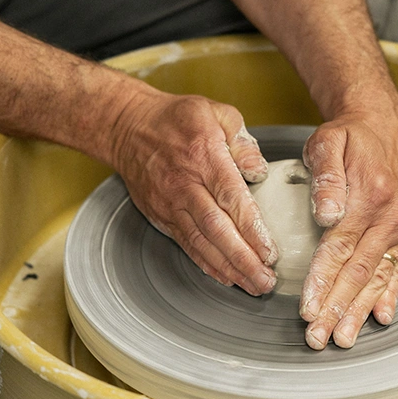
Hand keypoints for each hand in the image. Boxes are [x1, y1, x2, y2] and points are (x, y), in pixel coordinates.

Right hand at [112, 91, 278, 295]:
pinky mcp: (161, 216)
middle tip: (266, 280)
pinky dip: (207, 265)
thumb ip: (242, 141)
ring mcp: (170, 204)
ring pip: (200, 244)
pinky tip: (227, 278)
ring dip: (228, 269)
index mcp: (203, 156)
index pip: (231, 198)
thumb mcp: (217, 113)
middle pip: (216, 229)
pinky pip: (186, 245)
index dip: (251, 229)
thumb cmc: (177, 119)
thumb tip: (259, 171)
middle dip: (243, 260)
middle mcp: (185, 185)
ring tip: (253, 285)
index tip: (270, 251)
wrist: (127, 127)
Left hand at [299, 104, 397, 348]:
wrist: (385, 126)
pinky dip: (390, 296)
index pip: (340, 248)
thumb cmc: (350, 137)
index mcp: (371, 197)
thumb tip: (325, 215)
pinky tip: (381, 319)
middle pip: (359, 272)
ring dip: (359, 312)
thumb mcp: (328, 141)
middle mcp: (392, 218)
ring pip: (379, 278)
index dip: (322, 281)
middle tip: (317, 337)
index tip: (307, 307)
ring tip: (342, 338)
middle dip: (337, 308)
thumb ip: (325, 176)